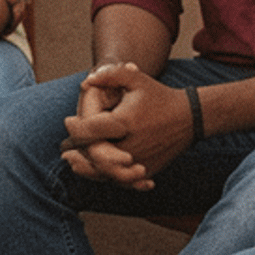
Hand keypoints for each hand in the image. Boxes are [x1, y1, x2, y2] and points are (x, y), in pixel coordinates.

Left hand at [60, 63, 191, 186]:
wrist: (189, 118)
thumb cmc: (159, 96)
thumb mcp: (136, 79)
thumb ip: (111, 75)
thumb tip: (86, 81)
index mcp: (126, 122)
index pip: (93, 131)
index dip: (76, 129)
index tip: (68, 122)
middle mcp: (133, 145)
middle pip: (97, 157)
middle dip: (79, 154)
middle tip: (64, 151)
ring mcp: (141, 161)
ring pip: (108, 173)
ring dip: (89, 170)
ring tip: (74, 163)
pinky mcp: (148, 171)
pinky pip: (123, 179)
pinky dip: (107, 177)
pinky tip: (95, 172)